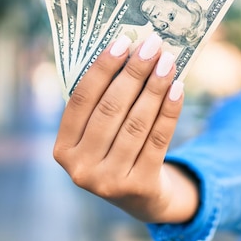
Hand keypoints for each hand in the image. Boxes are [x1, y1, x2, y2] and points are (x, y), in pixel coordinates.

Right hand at [53, 33, 197, 222]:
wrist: (142, 198)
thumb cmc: (117, 152)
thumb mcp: (99, 134)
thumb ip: (104, 102)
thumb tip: (130, 51)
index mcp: (63, 149)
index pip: (81, 99)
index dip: (102, 68)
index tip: (123, 42)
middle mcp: (80, 168)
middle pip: (111, 108)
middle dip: (134, 72)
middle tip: (153, 45)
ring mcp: (109, 181)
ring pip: (137, 122)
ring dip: (155, 87)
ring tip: (168, 61)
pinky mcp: (139, 186)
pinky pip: (158, 139)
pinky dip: (169, 111)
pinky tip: (178, 88)